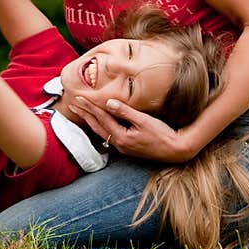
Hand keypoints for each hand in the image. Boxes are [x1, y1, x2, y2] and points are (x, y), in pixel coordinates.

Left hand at [68, 94, 190, 163]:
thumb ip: (125, 111)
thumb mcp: (144, 121)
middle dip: (84, 115)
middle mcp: (119, 144)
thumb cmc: (163, 134)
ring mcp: (123, 147)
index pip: (101, 118)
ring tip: (81, 113)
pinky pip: (109, 135)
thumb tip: (108, 102)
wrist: (176, 151)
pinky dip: (100, 126)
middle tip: (72, 105)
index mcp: (121, 137)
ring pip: (101, 132)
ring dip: (90, 121)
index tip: (79, 98)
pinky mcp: (128, 147)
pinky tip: (99, 123)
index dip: (89, 107)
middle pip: (97, 126)